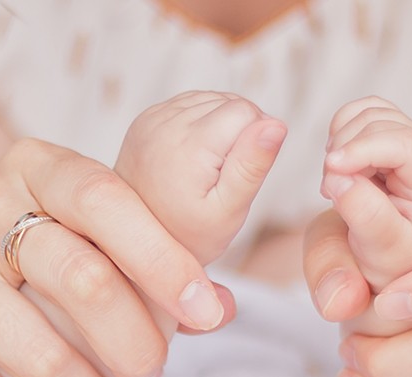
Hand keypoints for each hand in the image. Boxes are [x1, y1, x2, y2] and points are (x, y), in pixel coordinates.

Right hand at [0, 138, 236, 376]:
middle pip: (81, 276)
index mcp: (35, 167)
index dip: (165, 259)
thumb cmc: (22, 280)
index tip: (206, 313)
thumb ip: (153, 270)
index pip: (107, 199)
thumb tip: (222, 308)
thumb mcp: (84, 252)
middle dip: (133, 342)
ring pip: (37, 349)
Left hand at [114, 90, 284, 264]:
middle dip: (239, 133)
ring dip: (222, 126)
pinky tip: (197, 157)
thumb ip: (252, 166)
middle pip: (229, 102)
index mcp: (189, 146)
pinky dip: (202, 124)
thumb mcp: (228, 211)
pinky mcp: (146, 118)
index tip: (241, 174)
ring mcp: (152, 118)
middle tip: (225, 176)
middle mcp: (166, 123)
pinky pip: (189, 104)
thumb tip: (275, 125)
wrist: (136, 241)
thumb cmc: (187, 234)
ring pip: (211, 100)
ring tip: (211, 168)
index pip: (246, 111)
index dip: (256, 140)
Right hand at [319, 96, 411, 289]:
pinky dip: (343, 130)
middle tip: (330, 191)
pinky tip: (340, 164)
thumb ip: (367, 217)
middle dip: (347, 150)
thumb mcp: (383, 252)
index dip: (366, 148)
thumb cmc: (398, 263)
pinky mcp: (397, 137)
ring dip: (342, 140)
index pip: (408, 145)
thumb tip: (339, 177)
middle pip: (384, 123)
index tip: (331, 168)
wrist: (403, 262)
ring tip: (335, 182)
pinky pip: (365, 113)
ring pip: (372, 112)